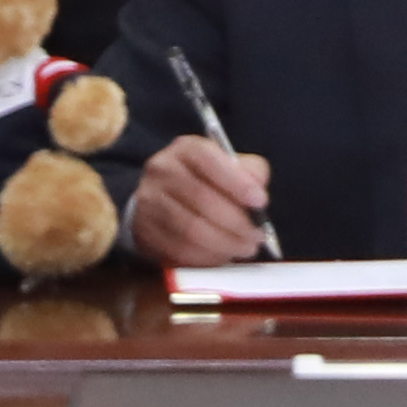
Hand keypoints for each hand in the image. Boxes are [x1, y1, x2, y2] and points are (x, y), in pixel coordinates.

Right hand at [126, 139, 270, 268]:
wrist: (161, 199)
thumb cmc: (204, 182)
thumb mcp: (227, 166)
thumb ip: (249, 172)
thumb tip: (258, 191)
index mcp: (186, 149)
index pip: (209, 160)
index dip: (237, 182)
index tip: (261, 202)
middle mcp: (162, 169)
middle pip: (201, 198)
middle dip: (236, 222)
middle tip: (257, 236)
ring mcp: (149, 201)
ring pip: (190, 229)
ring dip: (224, 244)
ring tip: (244, 248)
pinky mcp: (145, 230)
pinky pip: (179, 250)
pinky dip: (207, 257)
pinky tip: (222, 256)